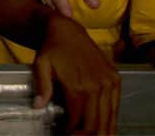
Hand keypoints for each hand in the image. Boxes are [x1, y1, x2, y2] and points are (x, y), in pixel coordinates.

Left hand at [33, 15, 119, 133]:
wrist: (67, 30)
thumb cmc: (52, 49)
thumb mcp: (41, 66)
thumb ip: (43, 87)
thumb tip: (38, 106)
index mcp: (78, 86)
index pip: (79, 120)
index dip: (74, 132)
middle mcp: (97, 86)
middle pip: (96, 122)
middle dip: (88, 135)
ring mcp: (109, 82)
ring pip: (109, 116)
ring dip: (103, 130)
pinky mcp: (115, 78)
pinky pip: (116, 105)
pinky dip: (112, 118)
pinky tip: (107, 127)